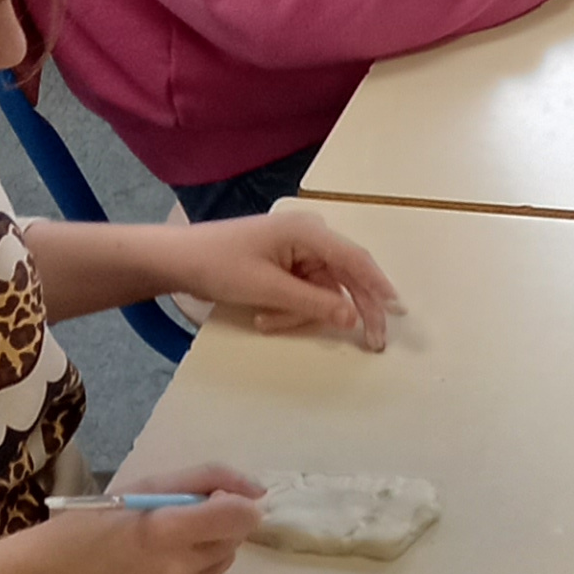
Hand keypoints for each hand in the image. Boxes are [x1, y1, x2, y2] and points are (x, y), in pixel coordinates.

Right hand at [0, 473, 265, 573]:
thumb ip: (200, 481)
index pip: (239, 518)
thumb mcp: (137, 489)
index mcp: (165, 532)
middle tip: (177, 518)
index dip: (241, 504)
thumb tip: (256, 490)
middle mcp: (176, 571)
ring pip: (220, 565)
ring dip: (205, 549)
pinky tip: (149, 570)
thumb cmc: (81, 530)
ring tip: (161, 544)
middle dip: (218, 524)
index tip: (219, 499)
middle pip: (233, 541)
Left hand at [165, 207, 399, 353]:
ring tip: (267, 322)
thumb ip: (314, 303)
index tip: (397, 312)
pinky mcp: (286, 265)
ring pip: (322, 292)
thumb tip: (354, 319)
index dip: (379, 287)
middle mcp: (309, 237)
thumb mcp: (267, 289)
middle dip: (346, 310)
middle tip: (371, 342)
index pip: (355, 260)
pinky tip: (264, 317)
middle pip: (344, 278)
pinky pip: (304, 293)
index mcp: (307, 232)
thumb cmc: (219, 266)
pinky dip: (289, 310)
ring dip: (300, 313)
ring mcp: (298, 252)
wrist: (176, 261)